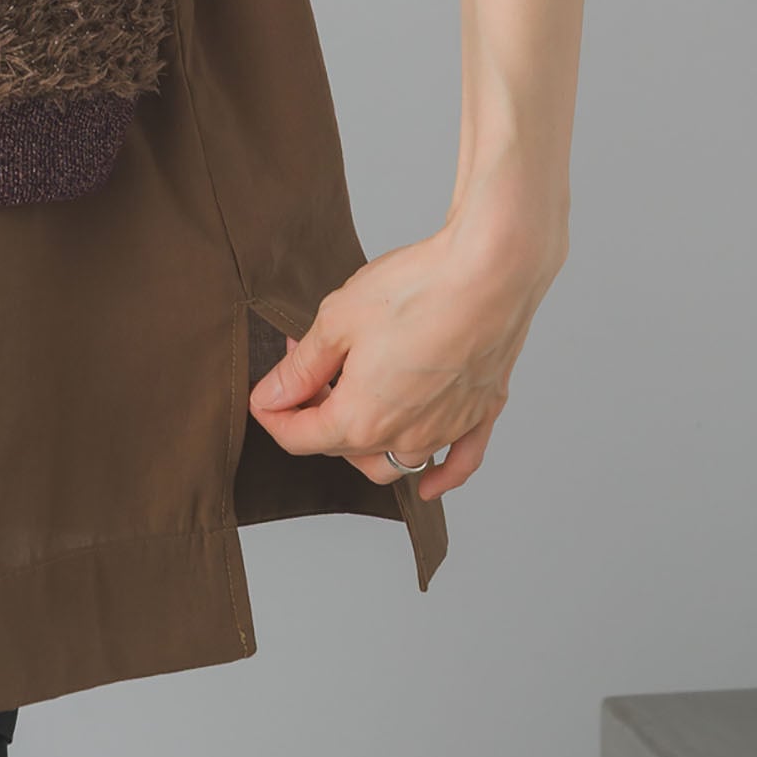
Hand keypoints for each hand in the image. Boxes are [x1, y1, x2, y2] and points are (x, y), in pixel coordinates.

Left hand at [247, 203, 560, 501]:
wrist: (492, 271)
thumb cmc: (417, 290)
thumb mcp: (337, 322)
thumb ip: (302, 368)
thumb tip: (273, 395)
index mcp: (361, 420)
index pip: (300, 439)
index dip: (272, 415)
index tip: (265, 392)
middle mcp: (406, 438)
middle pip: (344, 448)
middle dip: (316, 416)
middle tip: (308, 371)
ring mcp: (447, 429)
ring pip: (395, 462)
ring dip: (367, 443)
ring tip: (355, 401)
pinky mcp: (481, 412)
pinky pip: (460, 462)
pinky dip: (441, 476)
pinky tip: (430, 485)